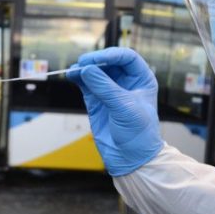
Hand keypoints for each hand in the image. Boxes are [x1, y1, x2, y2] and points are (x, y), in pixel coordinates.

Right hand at [67, 47, 162, 175]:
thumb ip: (105, 87)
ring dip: (84, 69)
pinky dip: (78, 78)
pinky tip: (72, 75)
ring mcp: (110, 91)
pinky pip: (86, 84)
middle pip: (109, 62)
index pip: (127, 58)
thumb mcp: (124, 107)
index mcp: (142, 79)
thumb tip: (86, 70)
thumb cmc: (139, 134)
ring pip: (95, 72)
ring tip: (74, 70)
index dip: (111, 55)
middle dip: (95, 61)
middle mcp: (126, 82)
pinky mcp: (97, 101)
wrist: (131, 158)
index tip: (96, 60)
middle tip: (82, 63)